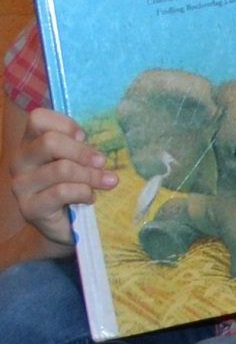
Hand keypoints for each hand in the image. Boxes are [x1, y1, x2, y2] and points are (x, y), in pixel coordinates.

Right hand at [11, 107, 107, 241]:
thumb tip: (92, 147)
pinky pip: (62, 192)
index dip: (65, 124)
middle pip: (49, 142)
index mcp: (30, 143)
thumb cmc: (74, 185)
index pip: (37, 118)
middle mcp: (20, 162)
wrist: (64, 225)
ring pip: (61, 169)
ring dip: (91, 175)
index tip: (84, 137)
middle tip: (102, 162)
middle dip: (83, 152)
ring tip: (106, 182)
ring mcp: (21, 186)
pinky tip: (90, 198)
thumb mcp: (78, 160)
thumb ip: (80, 147)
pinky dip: (84, 192)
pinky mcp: (29, 208)